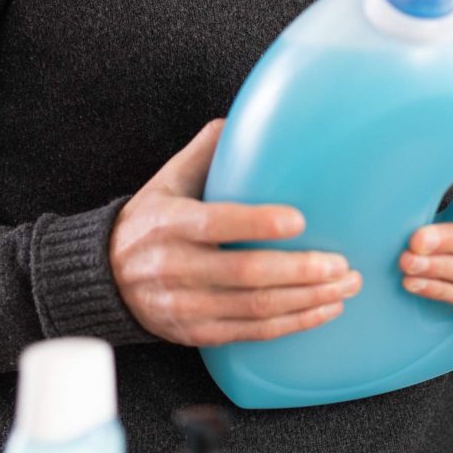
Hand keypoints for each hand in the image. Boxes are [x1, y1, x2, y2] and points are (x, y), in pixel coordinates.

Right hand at [111, 120, 359, 347]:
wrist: (107, 277)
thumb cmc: (150, 221)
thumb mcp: (167, 180)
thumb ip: (206, 151)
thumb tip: (245, 119)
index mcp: (169, 223)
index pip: (216, 224)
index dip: (258, 224)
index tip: (299, 220)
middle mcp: (175, 267)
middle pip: (246, 274)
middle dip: (300, 271)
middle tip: (341, 263)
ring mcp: (187, 305)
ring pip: (256, 308)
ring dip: (308, 299)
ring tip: (346, 286)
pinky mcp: (198, 333)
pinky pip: (253, 333)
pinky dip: (294, 324)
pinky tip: (324, 310)